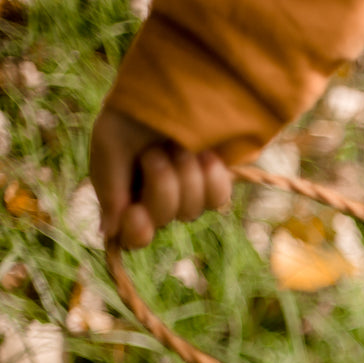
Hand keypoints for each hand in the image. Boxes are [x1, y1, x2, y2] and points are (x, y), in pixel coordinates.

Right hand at [90, 107, 231, 248]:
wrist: (174, 88)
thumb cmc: (133, 113)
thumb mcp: (110, 143)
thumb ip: (110, 188)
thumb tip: (109, 232)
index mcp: (125, 197)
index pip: (133, 236)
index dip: (137, 231)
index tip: (136, 214)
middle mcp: (156, 203)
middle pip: (163, 220)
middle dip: (161, 182)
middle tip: (155, 152)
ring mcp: (187, 197)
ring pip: (192, 211)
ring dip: (185, 173)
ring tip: (178, 146)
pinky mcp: (213, 186)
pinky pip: (217, 199)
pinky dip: (211, 175)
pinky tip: (204, 154)